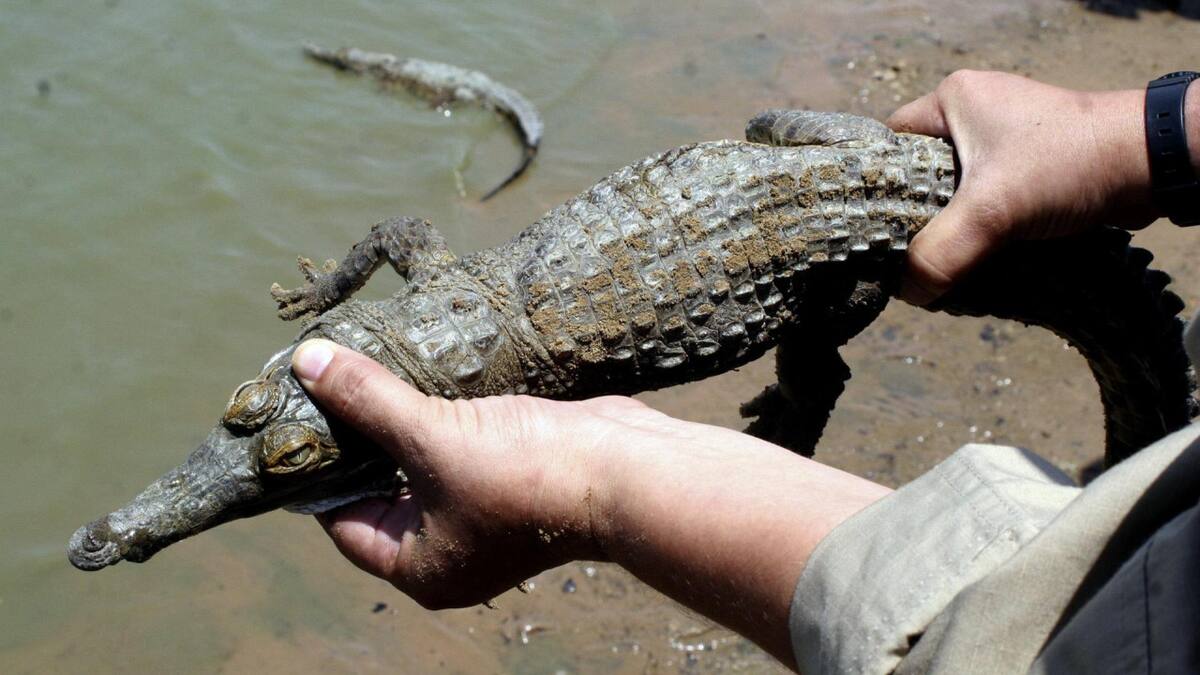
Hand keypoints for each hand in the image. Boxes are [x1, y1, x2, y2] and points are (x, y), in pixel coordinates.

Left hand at [290, 338, 648, 607]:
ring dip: (403, 426)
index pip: (344, 522)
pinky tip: (427, 380)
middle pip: (383, 492)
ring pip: (424, 468)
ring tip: (374, 375)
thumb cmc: (525, 474)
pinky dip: (442, 422)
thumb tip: (306, 363)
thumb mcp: (432, 436)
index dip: (320, 470)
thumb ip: (368, 400)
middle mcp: (451, 551)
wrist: (623, 469)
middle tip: (331, 388)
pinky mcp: (514, 482)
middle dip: (362, 440)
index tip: (302, 420)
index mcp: (422, 567)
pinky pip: (461, 453)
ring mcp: (486, 518)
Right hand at [887, 70, 1157, 303]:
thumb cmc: (1067, 164)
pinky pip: (986, 202)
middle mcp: (975, 114)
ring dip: (951, 229)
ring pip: (953, 193)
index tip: (875, 227)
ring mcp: (1004, 140)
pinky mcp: (1029, 166)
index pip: (890, 142)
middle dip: (916, 217)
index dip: (877, 184)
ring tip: (942, 261)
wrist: (1150, 165)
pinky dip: (980, 230)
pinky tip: (976, 257)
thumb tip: (907, 292)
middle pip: (919, 173)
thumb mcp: (991, 210)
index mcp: (954, 100)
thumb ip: (940, 253)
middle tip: (909, 254)